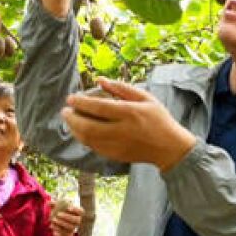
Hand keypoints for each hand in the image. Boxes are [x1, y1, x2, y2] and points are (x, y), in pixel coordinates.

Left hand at [51, 202, 83, 235]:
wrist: (60, 230)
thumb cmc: (60, 216)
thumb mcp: (57, 209)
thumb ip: (54, 205)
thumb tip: (48, 203)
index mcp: (77, 214)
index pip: (81, 211)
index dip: (76, 210)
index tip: (68, 208)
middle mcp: (77, 222)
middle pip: (77, 220)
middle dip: (68, 217)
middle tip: (58, 214)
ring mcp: (72, 229)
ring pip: (71, 227)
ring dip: (61, 223)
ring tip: (53, 219)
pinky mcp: (66, 235)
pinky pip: (63, 234)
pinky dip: (56, 230)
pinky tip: (51, 227)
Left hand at [62, 78, 196, 171]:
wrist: (170, 148)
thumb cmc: (159, 119)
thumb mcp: (145, 98)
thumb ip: (121, 88)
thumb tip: (99, 79)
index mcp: (130, 113)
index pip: (99, 107)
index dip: (81, 102)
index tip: (70, 98)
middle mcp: (123, 130)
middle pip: (89, 126)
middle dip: (72, 118)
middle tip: (65, 111)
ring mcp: (118, 145)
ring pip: (88, 139)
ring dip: (75, 129)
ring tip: (70, 120)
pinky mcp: (116, 156)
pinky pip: (94, 147)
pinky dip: (84, 139)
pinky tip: (81, 131)